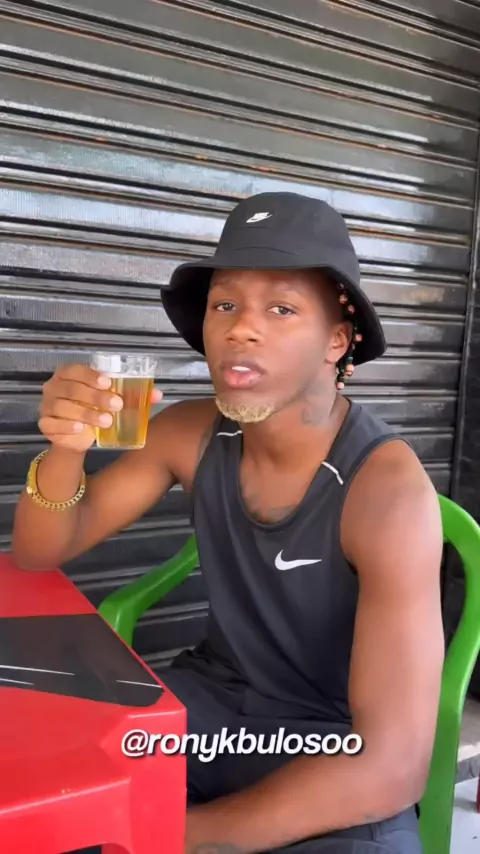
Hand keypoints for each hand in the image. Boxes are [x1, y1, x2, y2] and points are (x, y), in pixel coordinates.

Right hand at [38, 364, 161, 451]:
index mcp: (68, 375)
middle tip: (116, 405)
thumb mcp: (113, 401)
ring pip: (62, 406)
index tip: (108, 383)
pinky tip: (80, 428)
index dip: (90, 375)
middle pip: (71, 389)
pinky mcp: (45, 424)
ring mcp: (46, 405)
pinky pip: (51, 423)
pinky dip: (66, 426)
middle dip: (95, 397)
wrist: (78, 437)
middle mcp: (54, 387)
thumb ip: (133, 395)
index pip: (75, 370)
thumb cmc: (95, 410)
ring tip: (106, 421)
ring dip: (86, 413)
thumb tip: (157, 394)